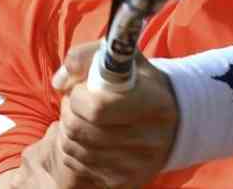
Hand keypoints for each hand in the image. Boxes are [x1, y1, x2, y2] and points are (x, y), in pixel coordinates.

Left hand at [49, 41, 179, 187]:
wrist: (173, 122)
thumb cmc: (139, 83)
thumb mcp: (121, 60)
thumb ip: (87, 57)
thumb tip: (59, 81)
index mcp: (155, 102)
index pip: (98, 108)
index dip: (79, 96)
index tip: (82, 88)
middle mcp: (149, 138)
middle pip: (80, 129)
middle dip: (68, 110)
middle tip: (76, 101)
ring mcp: (137, 165)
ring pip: (74, 147)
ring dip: (67, 128)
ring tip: (82, 116)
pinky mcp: (124, 182)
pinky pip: (77, 164)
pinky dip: (73, 148)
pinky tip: (87, 136)